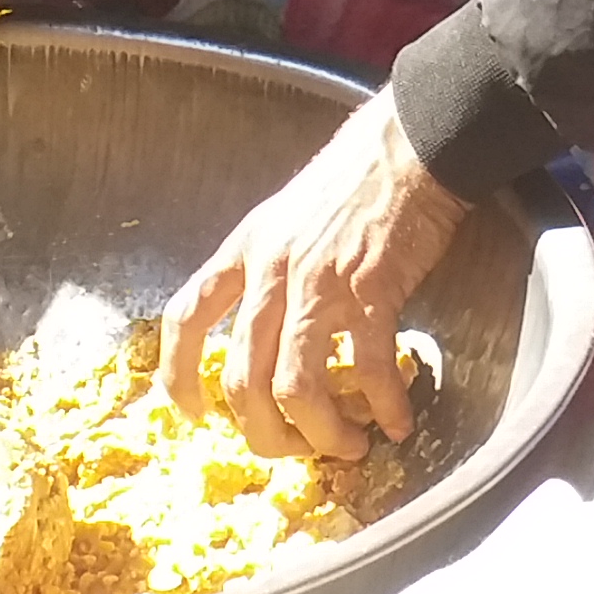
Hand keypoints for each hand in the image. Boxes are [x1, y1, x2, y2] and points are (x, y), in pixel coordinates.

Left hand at [162, 92, 466, 460]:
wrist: (412, 143)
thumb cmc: (357, 176)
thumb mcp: (287, 214)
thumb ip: (271, 266)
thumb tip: (270, 330)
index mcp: (246, 249)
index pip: (187, 317)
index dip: (180, 375)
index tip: (195, 414)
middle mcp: (271, 270)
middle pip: (243, 379)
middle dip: (268, 434)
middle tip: (295, 450)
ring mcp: (319, 282)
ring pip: (296, 388)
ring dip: (322, 432)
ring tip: (349, 446)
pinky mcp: (371, 290)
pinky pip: (367, 369)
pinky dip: (382, 407)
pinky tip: (398, 420)